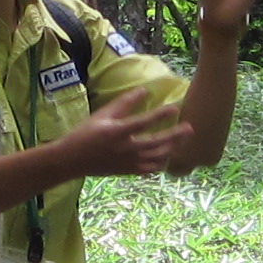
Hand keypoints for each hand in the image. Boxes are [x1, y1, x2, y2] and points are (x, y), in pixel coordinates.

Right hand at [64, 88, 189, 179]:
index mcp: (117, 133)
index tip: (174, 107)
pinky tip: (167, 156)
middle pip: (156, 143)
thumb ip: (123, 103)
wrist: (72, 160)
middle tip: (190, 128)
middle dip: (175, 136)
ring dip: (171, 149)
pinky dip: (161, 163)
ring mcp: (128, 163)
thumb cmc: (85, 134)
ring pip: (156, 158)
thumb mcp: (101, 115)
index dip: (160, 114)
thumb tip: (143, 90)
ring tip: (182, 141)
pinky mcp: (128, 172)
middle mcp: (125, 149)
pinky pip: (150, 169)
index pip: (143, 122)